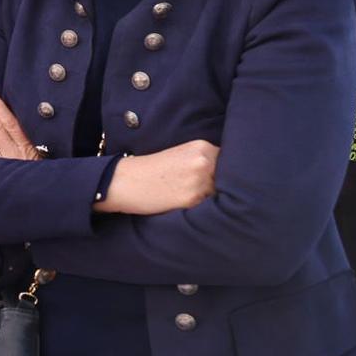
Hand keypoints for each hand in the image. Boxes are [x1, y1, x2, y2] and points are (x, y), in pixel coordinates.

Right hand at [97, 140, 219, 214]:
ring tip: (188, 197)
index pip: (230, 162)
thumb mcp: (181, 155)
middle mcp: (204, 161)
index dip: (225, 174)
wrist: (125, 181)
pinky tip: (182, 204)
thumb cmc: (151, 170)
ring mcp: (199, 180)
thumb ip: (204, 161)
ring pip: (219, 194)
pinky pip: (206, 207)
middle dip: (219, 187)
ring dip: (210, 199)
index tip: (217, 181)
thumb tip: (230, 177)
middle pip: (229, 179)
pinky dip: (199, 209)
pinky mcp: (192, 199)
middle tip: (199, 191)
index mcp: (202, 147)